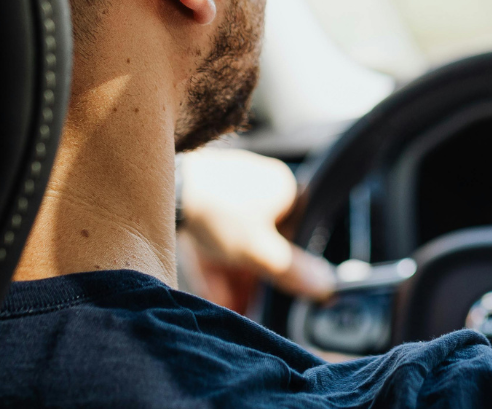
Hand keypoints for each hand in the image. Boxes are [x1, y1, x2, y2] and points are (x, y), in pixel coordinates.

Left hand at [177, 147, 336, 302]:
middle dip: (254, 279)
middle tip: (251, 306)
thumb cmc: (218, 211)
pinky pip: (213, 236)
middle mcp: (259, 184)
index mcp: (283, 188)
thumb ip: (292, 271)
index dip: (287, 266)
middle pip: (263, 242)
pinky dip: (214, 264)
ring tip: (231, 307)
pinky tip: (213, 295)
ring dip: (234, 277)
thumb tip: (326, 286)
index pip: (298, 232)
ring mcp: (227, 190)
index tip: (281, 294)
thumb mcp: (259, 251)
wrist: (165, 187)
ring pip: (236, 242)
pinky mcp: (200, 199)